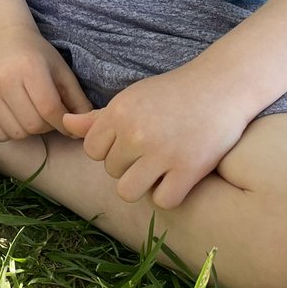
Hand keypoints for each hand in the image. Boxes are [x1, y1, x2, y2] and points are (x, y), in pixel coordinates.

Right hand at [0, 26, 91, 139]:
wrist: (2, 40)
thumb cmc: (37, 55)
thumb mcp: (61, 71)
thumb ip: (77, 99)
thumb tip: (84, 129)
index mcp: (29, 68)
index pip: (49, 109)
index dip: (64, 123)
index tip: (69, 124)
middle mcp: (3, 79)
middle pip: (32, 125)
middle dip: (47, 127)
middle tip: (49, 116)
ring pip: (16, 133)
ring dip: (29, 130)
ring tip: (32, 113)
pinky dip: (11, 131)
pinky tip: (15, 115)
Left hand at [63, 64, 252, 208]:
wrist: (223, 86)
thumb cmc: (173, 93)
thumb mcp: (132, 98)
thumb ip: (98, 117)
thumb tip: (64, 124)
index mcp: (119, 113)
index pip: (92, 151)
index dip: (109, 150)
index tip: (130, 142)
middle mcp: (135, 132)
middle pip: (111, 171)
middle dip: (129, 165)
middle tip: (154, 149)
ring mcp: (161, 152)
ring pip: (128, 191)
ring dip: (144, 184)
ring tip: (161, 168)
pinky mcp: (188, 168)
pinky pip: (162, 200)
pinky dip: (171, 193)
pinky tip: (180, 177)